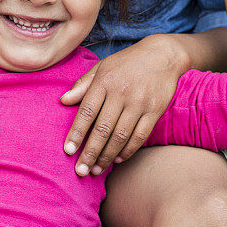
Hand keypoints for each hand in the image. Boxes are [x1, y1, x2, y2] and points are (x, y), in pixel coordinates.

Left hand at [60, 35, 187, 176]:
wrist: (163, 55)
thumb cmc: (128, 62)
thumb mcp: (103, 66)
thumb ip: (83, 84)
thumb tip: (63, 101)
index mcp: (104, 81)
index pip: (87, 111)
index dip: (76, 133)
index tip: (68, 151)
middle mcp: (121, 93)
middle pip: (102, 128)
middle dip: (90, 153)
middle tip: (81, 171)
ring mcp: (139, 103)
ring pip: (120, 136)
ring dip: (107, 157)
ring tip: (96, 170)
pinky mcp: (155, 111)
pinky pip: (139, 136)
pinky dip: (127, 151)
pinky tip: (117, 160)